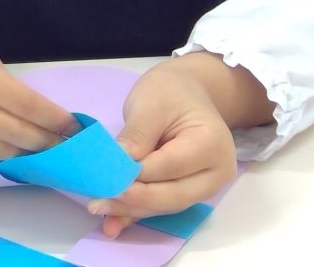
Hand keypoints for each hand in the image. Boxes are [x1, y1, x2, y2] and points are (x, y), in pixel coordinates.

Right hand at [0, 9, 80, 157]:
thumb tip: (29, 107)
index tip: (74, 126)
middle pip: (17, 135)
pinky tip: (13, 148)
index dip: (54, 119)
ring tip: (47, 149)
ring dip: (25, 151)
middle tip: (68, 143)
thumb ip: (1, 79)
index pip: (27, 106)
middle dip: (47, 141)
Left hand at [87, 53, 273, 237]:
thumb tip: (116, 168)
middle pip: (172, 195)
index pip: (169, 166)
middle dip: (132, 200)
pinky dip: (137, 213)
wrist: (188, 90)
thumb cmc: (171, 91)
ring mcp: (205, 185)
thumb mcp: (150, 103)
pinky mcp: (189, 191)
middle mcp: (215, 171)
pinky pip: (162, 205)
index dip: (136, 176)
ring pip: (165, 205)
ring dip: (131, 210)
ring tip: (99, 208)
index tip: (103, 178)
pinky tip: (113, 223)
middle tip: (97, 201)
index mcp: (211, 143)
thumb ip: (136, 136)